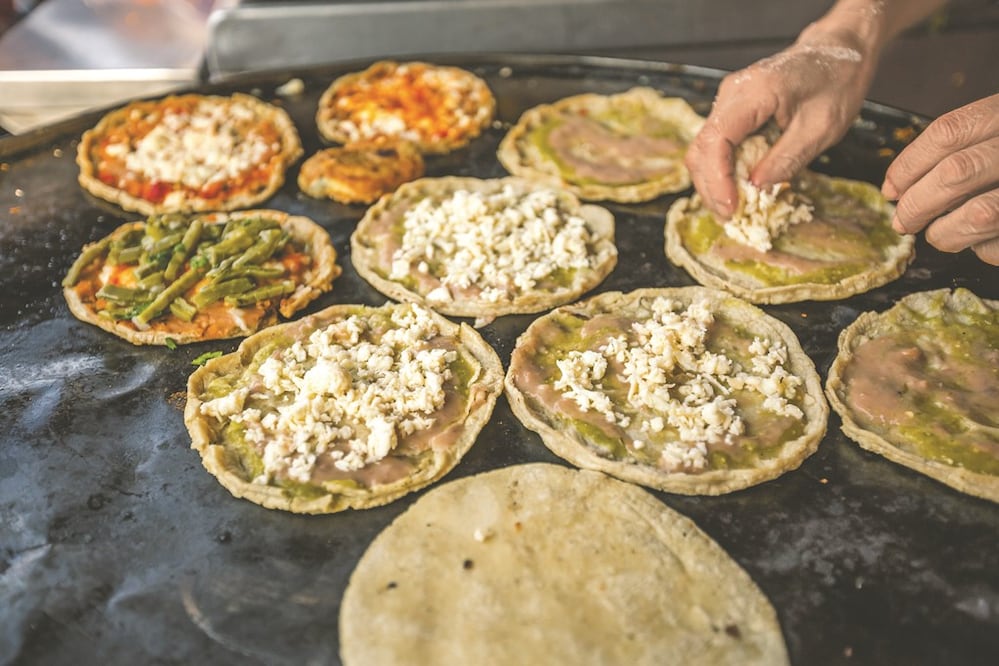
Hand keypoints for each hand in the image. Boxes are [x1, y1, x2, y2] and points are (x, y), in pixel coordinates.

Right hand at [685, 28, 878, 216]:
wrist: (838, 52)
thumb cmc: (836, 84)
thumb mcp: (821, 128)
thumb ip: (787, 159)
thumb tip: (756, 188)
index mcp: (755, 92)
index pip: (717, 140)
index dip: (718, 180)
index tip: (732, 208)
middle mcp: (732, 93)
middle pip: (701, 148)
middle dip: (711, 188)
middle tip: (731, 217)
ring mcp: (728, 100)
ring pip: (703, 149)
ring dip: (713, 182)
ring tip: (733, 209)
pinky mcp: (732, 110)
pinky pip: (716, 145)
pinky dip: (721, 171)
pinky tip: (736, 189)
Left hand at [883, 93, 998, 264]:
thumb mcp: (996, 134)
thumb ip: (960, 149)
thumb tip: (898, 188)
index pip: (947, 133)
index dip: (908, 165)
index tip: (890, 189)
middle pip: (955, 173)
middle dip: (917, 205)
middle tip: (903, 221)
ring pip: (979, 214)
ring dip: (945, 233)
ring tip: (939, 234)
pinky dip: (984, 250)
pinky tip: (984, 241)